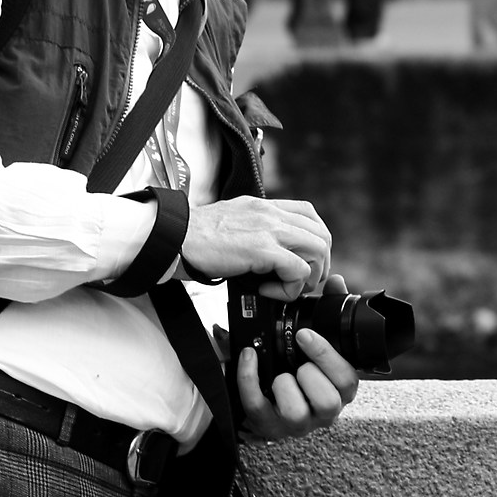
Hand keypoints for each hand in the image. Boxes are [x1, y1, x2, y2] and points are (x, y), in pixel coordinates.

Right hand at [182, 196, 330, 300]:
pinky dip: (290, 287)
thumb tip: (268, 252)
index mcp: (265, 206)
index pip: (309, 214)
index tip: (305, 259)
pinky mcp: (262, 250)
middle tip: (301, 282)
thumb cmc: (196, 236)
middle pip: (321, 234)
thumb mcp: (234, 221)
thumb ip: (254, 228)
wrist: (174, 238)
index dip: (315, 240)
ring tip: (288, 288)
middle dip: (319, 263)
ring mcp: (270, 230)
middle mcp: (272, 214)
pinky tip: (269, 290)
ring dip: (309, 276)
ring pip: (318, 250)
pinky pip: (297, 270)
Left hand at [236, 276, 362, 441]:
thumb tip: (336, 282)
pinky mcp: (269, 426)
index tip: (305, 335)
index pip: (346, 379)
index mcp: (342, 389)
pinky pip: (257, 406)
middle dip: (308, 373)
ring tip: (279, 373)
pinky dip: (249, 379)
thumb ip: (330, 310)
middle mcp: (325, 412)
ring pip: (296, 411)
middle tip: (296, 360)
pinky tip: (247, 358)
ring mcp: (298, 423)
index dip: (326, 356)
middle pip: (328, 400)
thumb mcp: (319, 341)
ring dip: (284, 384)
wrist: (273, 395)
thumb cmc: (303, 365)